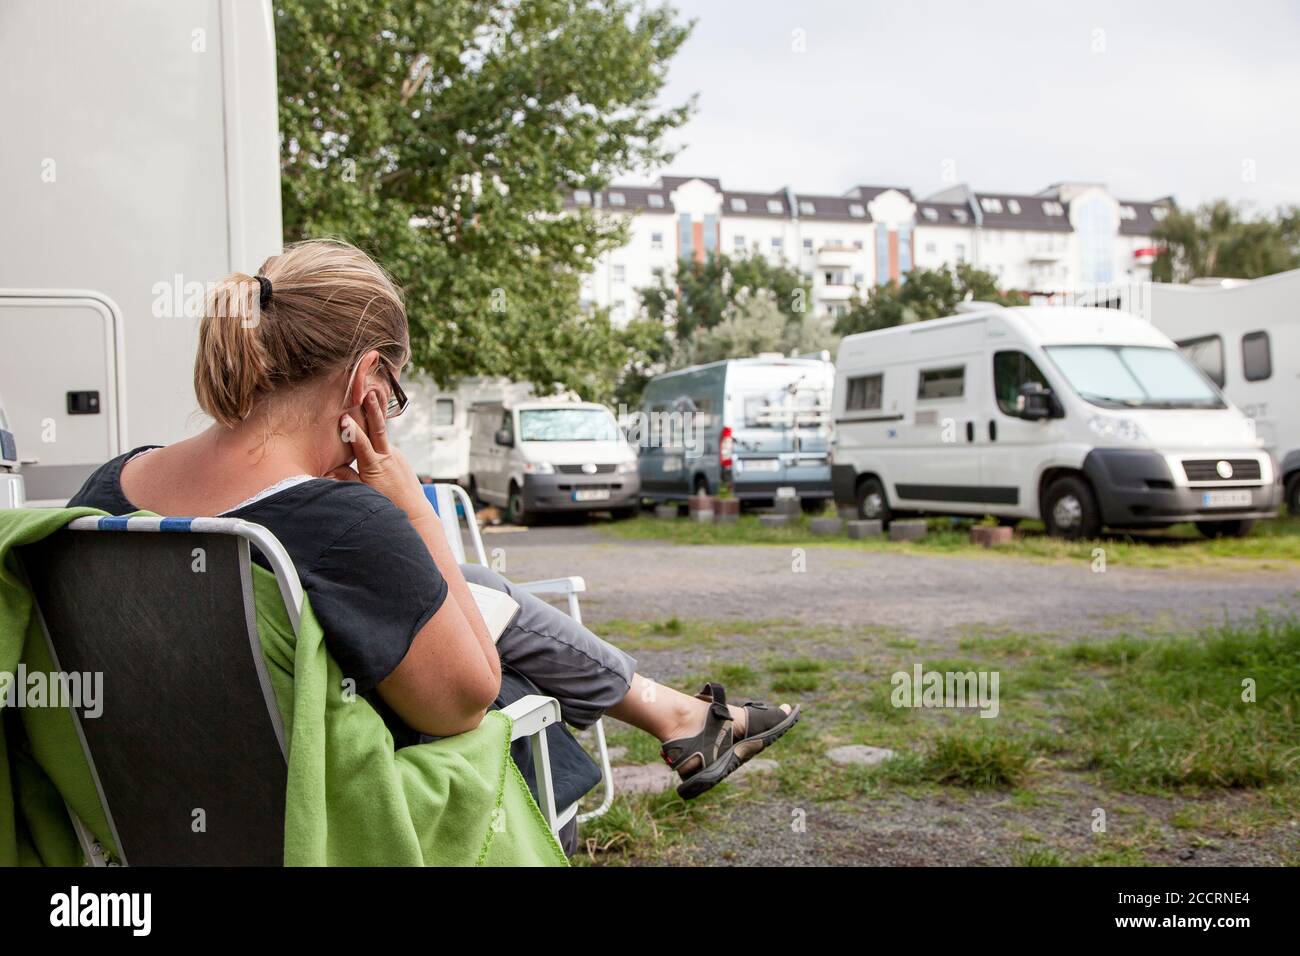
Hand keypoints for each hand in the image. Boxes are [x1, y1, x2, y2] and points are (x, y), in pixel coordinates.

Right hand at [340, 391, 433, 521]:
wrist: (415, 512)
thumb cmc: (387, 505)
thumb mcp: (364, 493)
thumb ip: (347, 478)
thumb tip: (330, 468)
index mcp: (375, 467)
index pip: (361, 444)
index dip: (352, 431)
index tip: (345, 418)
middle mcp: (387, 457)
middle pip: (378, 430)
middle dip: (373, 410)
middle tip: (369, 393)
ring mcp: (396, 455)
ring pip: (381, 435)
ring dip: (374, 417)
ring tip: (370, 396)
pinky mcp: (400, 457)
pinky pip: (384, 444)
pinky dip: (377, 435)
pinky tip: (370, 424)